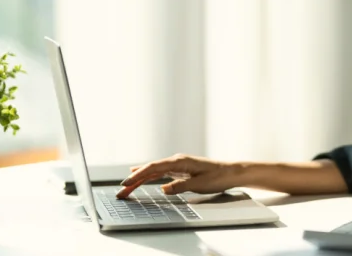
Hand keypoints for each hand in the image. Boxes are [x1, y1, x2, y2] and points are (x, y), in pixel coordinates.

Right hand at [115, 154, 241, 198]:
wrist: (231, 172)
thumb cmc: (218, 177)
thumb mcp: (199, 184)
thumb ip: (180, 186)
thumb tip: (163, 188)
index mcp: (180, 161)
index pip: (154, 167)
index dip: (138, 175)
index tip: (126, 182)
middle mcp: (176, 161)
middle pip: (150, 169)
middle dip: (134, 180)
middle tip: (120, 191)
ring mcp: (177, 165)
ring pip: (153, 171)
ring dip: (139, 180)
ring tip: (125, 188)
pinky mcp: (179, 170)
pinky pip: (159, 173)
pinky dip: (148, 176)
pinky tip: (139, 177)